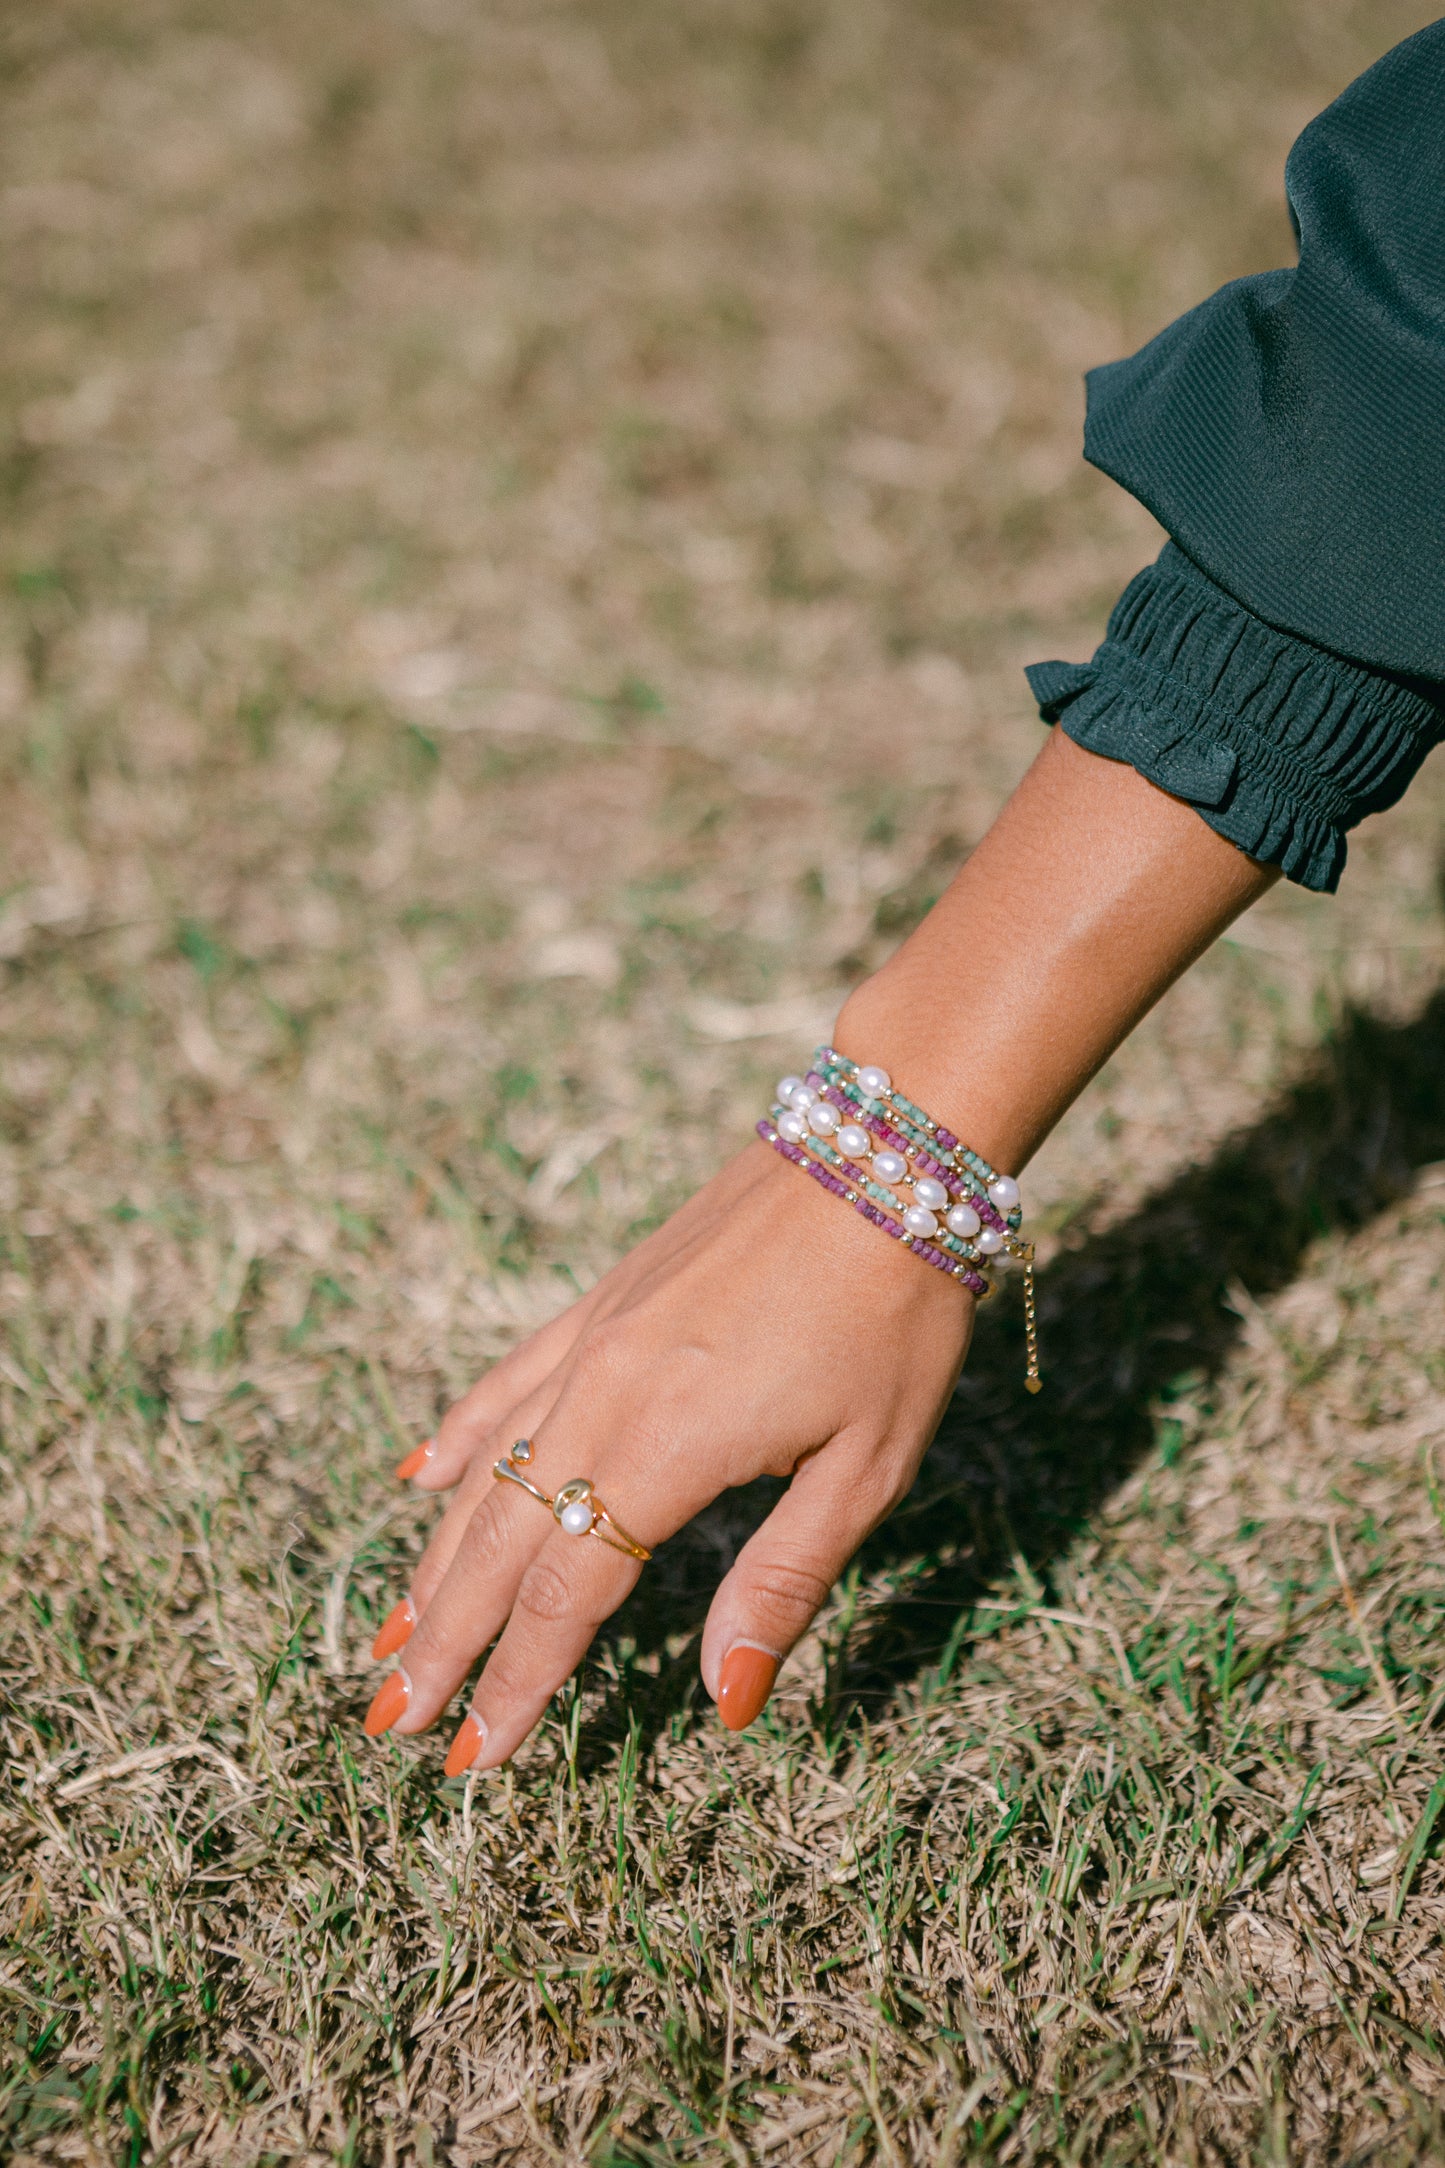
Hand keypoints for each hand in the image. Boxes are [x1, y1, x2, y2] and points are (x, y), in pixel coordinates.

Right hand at [362, 1139, 973, 1768]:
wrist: (881, 1151)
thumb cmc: (894, 1315)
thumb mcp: (866, 1468)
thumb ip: (781, 1584)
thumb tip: (725, 1705)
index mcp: (666, 1448)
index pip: (567, 1594)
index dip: (519, 1682)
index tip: (471, 1758)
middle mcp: (601, 1395)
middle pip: (500, 1541)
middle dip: (446, 1639)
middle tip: (394, 1720)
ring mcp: (591, 1341)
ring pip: (486, 1468)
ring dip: (437, 1558)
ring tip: (394, 1632)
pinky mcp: (601, 1300)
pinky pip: (506, 1381)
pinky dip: (458, 1436)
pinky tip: (423, 1477)